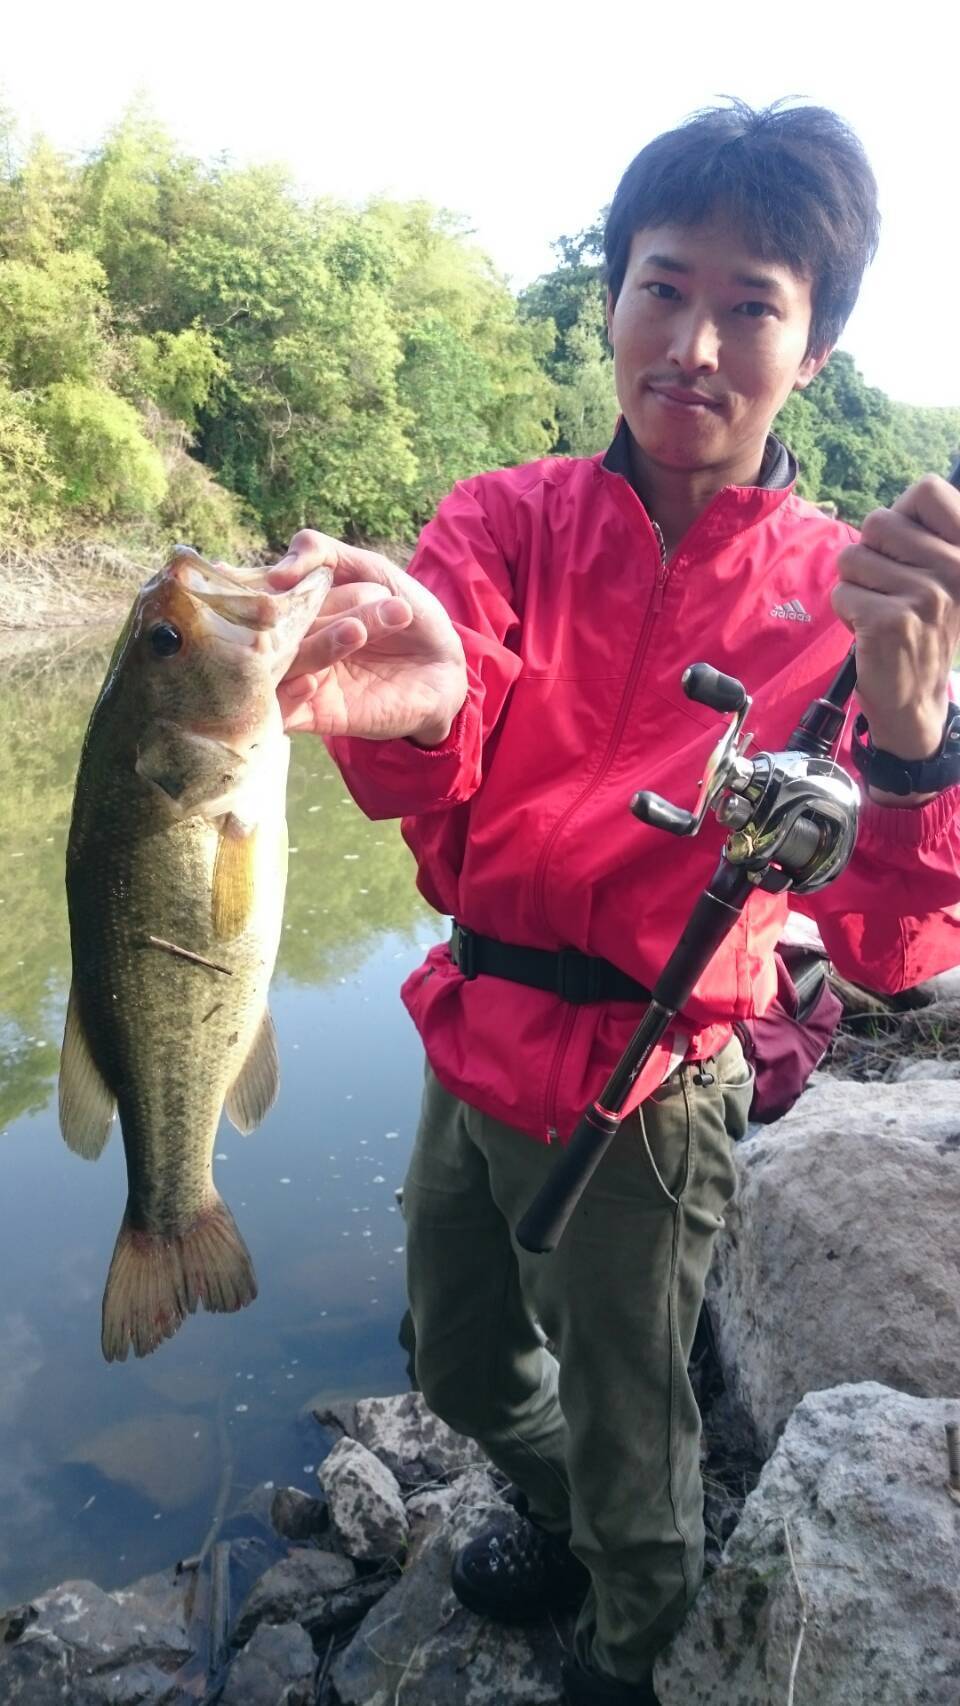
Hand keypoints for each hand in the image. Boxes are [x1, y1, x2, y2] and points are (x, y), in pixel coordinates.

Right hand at [267, 530, 467, 742]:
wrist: (445, 666)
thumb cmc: (408, 611)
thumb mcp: (372, 569)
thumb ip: (323, 554)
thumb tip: (275, 573)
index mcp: (298, 605)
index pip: (268, 595)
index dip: (280, 588)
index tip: (291, 581)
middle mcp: (293, 641)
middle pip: (280, 628)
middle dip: (324, 615)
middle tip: (365, 615)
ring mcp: (301, 677)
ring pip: (283, 665)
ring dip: (316, 647)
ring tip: (357, 632)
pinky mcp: (314, 714)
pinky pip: (281, 711)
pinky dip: (287, 696)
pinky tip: (309, 683)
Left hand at [832, 474, 959, 760]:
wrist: (917, 701)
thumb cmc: (922, 629)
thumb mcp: (944, 577)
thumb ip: (925, 536)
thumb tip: (893, 508)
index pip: (928, 490)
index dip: (902, 513)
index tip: (904, 547)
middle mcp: (957, 568)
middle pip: (879, 521)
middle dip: (870, 555)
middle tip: (887, 588)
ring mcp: (926, 594)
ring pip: (852, 557)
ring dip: (856, 585)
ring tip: (880, 610)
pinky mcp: (891, 620)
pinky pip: (842, 592)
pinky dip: (846, 611)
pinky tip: (870, 631)